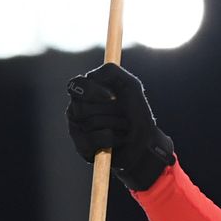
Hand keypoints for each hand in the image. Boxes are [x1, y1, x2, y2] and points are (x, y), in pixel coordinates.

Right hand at [66, 63, 174, 190]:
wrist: (145, 141)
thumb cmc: (136, 111)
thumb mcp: (130, 85)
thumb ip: (111, 72)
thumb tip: (90, 76)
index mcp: (86, 93)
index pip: (75, 86)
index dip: (92, 91)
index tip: (112, 97)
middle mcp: (77, 109)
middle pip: (82, 107)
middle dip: (111, 111)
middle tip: (124, 114)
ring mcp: (77, 129)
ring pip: (91, 123)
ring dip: (116, 124)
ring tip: (124, 127)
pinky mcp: (82, 148)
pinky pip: (95, 139)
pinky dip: (113, 139)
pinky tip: (119, 140)